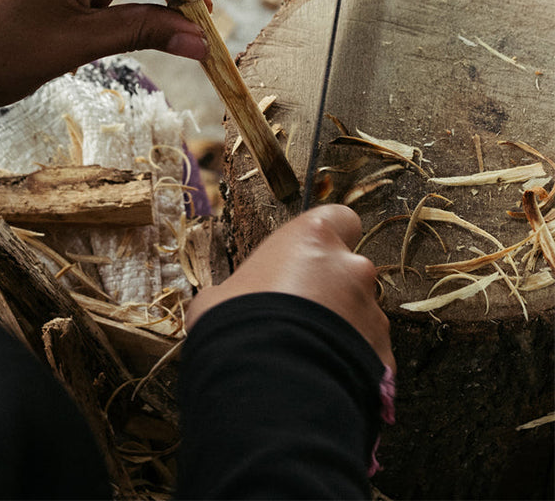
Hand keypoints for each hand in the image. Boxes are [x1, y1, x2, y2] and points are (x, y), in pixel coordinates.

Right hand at [186, 205, 394, 370]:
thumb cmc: (238, 324)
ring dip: (340, 330)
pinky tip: (320, 378)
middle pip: (348, 271)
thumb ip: (242, 288)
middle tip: (297, 317)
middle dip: (330, 292)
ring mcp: (373, 315)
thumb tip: (226, 302)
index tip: (310, 254)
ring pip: (360, 316)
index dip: (328, 236)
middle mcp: (352, 269)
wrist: (271, 387)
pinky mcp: (386, 358)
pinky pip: (367, 355)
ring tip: (306, 355)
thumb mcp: (220, 295)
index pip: (340, 218)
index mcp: (312, 239)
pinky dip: (350, 364)